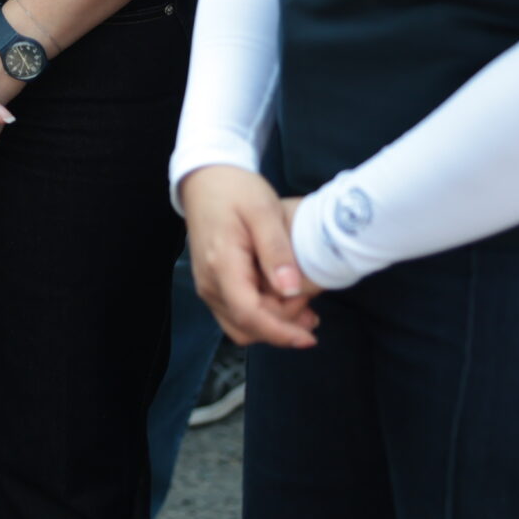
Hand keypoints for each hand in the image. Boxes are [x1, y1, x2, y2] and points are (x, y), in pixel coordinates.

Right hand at [181, 166, 320, 349]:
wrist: (206, 180)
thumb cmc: (236, 191)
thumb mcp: (263, 212)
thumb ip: (276, 251)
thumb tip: (291, 291)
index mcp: (221, 266)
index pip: (249, 315)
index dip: (280, 332)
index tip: (310, 338)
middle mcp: (209, 284)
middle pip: (246, 327)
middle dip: (281, 327)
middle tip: (312, 305)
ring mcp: (208, 286)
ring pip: (241, 326)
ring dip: (273, 324)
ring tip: (305, 308)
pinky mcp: (213, 284)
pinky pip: (237, 313)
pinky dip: (263, 315)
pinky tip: (285, 299)